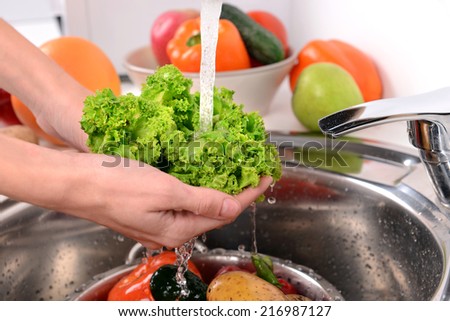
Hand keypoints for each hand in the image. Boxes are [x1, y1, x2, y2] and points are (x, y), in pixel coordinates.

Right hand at [55, 151, 272, 248]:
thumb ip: (202, 201)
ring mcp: (159, 220)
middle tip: (253, 171)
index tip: (266, 176)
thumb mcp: (165, 191)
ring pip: (199, 205)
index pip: (225, 213)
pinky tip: (202, 174)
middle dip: (236, 191)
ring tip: (235, 170)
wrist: (74, 182)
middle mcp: (170, 230)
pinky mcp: (149, 208)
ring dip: (218, 188)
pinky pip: (183, 200)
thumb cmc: (114, 186)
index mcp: (177, 229)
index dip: (249, 193)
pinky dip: (197, 187)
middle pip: (214, 212)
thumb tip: (232, 208)